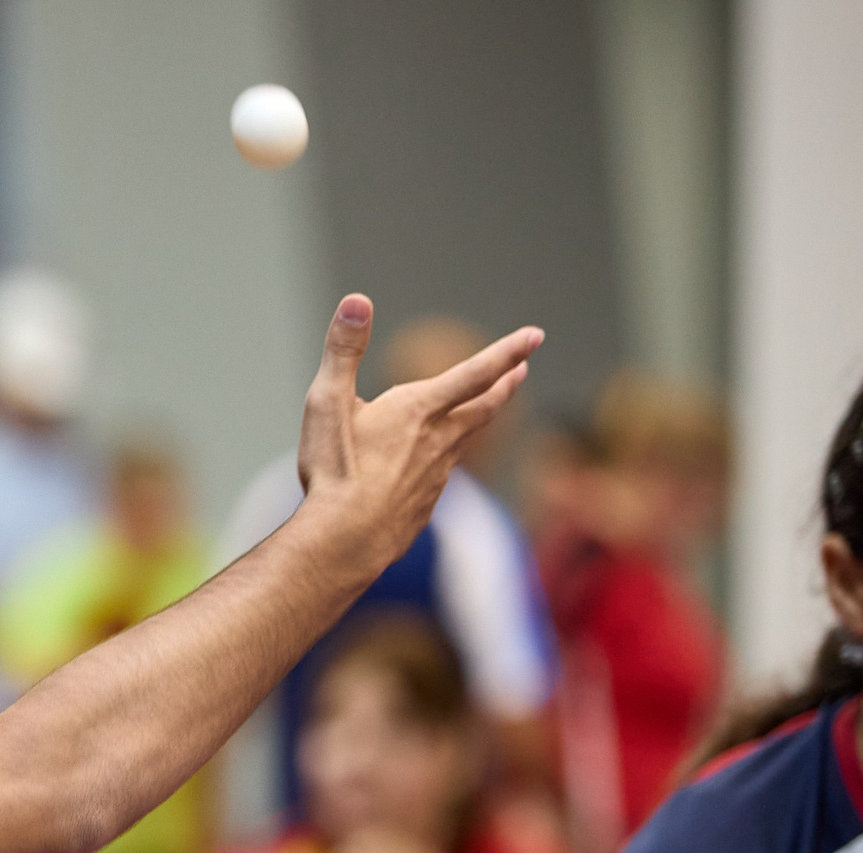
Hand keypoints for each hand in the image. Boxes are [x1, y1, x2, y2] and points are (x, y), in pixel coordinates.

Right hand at [296, 295, 541, 568]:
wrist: (345, 541)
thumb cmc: (335, 471)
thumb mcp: (328, 402)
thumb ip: (343, 350)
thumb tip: (356, 300)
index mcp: (420, 410)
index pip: (475, 372)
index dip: (507, 351)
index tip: (535, 336)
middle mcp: (439, 441)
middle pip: (484, 408)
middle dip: (504, 385)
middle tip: (522, 372)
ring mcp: (436, 478)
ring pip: (463, 443)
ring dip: (474, 423)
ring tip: (477, 414)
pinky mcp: (423, 508)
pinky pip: (438, 479)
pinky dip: (441, 465)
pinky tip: (428, 472)